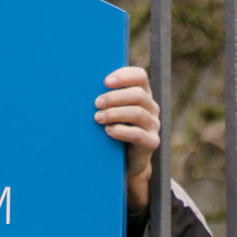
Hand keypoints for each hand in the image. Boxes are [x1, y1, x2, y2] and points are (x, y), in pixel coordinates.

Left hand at [96, 66, 158, 209]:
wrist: (126, 160)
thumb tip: (82, 86)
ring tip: (98, 118)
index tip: (105, 82)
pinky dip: (121, 131)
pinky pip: (138, 134)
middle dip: (114, 97)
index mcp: (143, 94)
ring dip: (114, 113)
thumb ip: (106, 99)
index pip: (140, 76)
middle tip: (96, 103)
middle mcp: (151, 107)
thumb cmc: (114, 129)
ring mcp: (153, 125)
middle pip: (138, 94)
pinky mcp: (152, 142)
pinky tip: (108, 131)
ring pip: (138, 113)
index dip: (124, 76)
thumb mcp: (112, 110)